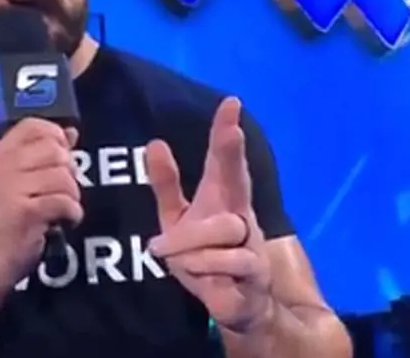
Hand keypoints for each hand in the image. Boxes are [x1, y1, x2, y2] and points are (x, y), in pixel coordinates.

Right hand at [0, 118, 81, 288]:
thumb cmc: (4, 222)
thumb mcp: (18, 182)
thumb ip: (43, 155)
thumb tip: (70, 132)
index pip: (34, 126)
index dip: (55, 138)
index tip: (59, 160)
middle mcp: (2, 165)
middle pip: (55, 150)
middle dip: (67, 172)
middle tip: (59, 192)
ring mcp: (11, 187)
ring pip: (64, 177)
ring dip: (71, 197)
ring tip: (59, 210)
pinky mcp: (24, 211)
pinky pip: (64, 201)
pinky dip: (71, 214)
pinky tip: (61, 222)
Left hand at [145, 97, 272, 332]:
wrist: (236, 305)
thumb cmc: (204, 256)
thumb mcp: (177, 219)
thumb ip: (167, 185)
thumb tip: (154, 143)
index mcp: (223, 199)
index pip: (226, 161)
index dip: (226, 133)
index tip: (231, 103)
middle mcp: (241, 215)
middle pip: (236, 180)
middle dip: (233, 153)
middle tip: (232, 129)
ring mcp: (252, 243)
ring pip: (221, 228)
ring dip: (188, 242)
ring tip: (169, 252)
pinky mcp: (255, 272)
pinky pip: (227, 261)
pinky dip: (203, 266)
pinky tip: (195, 275)